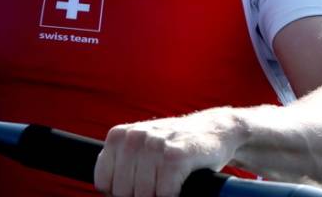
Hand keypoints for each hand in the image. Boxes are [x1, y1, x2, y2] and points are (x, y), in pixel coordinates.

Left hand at [94, 108, 244, 196]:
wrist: (217, 130)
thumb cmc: (176, 147)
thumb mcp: (141, 150)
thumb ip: (121, 168)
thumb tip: (110, 196)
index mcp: (118, 136)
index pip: (104, 183)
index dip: (124, 192)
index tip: (142, 184)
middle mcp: (133, 137)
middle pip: (123, 193)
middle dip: (142, 195)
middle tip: (160, 182)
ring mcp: (154, 144)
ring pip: (144, 196)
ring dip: (160, 195)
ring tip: (172, 180)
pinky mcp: (176, 155)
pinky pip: (165, 194)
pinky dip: (175, 195)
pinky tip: (183, 182)